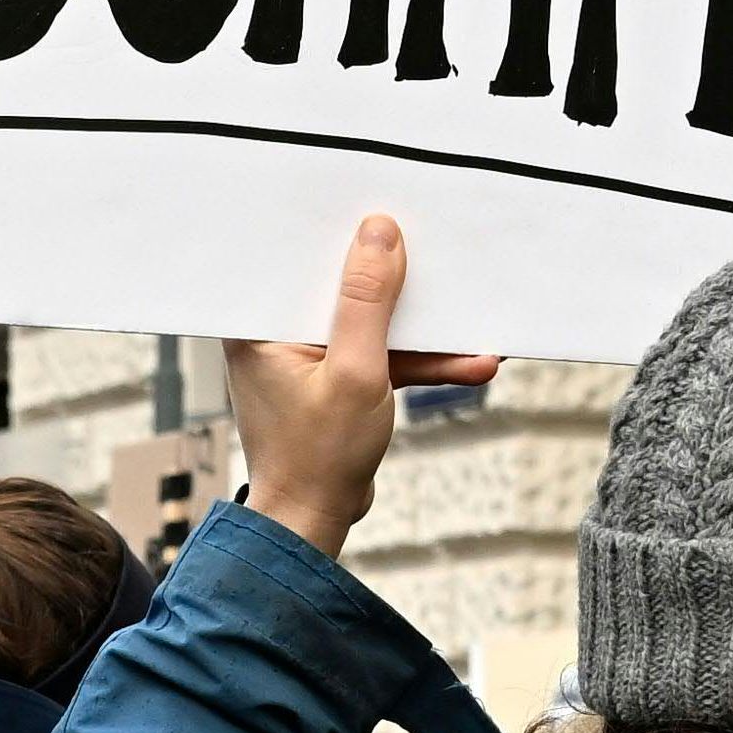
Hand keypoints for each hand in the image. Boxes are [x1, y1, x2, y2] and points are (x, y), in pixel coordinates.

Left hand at [227, 215, 495, 553]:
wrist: (314, 524)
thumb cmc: (318, 459)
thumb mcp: (356, 372)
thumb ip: (367, 302)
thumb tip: (378, 233)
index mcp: (258, 323)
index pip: (299, 257)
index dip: (341, 231)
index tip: (383, 208)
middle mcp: (275, 332)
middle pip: (341, 284)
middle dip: (395, 277)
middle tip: (437, 252)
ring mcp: (306, 356)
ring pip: (369, 322)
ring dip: (422, 331)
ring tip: (474, 326)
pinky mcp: (333, 377)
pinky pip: (378, 355)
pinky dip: (418, 361)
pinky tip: (470, 362)